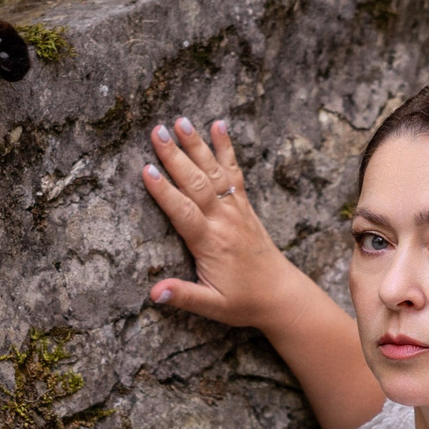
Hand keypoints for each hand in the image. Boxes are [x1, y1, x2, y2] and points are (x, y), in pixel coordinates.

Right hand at [141, 117, 305, 328]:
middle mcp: (224, 221)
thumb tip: (154, 293)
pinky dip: (226, 148)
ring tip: (180, 121)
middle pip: (197, 183)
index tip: (147, 170)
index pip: (184, 212)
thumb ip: (184, 296)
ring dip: (197, 145)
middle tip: (157, 131)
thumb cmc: (244, 302)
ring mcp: (236, 210)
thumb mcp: (212, 307)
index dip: (165, 192)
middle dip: (176, 157)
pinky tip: (218, 125)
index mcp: (211, 244)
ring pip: (214, 171)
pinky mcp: (244, 205)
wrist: (282, 295)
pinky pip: (234, 172)